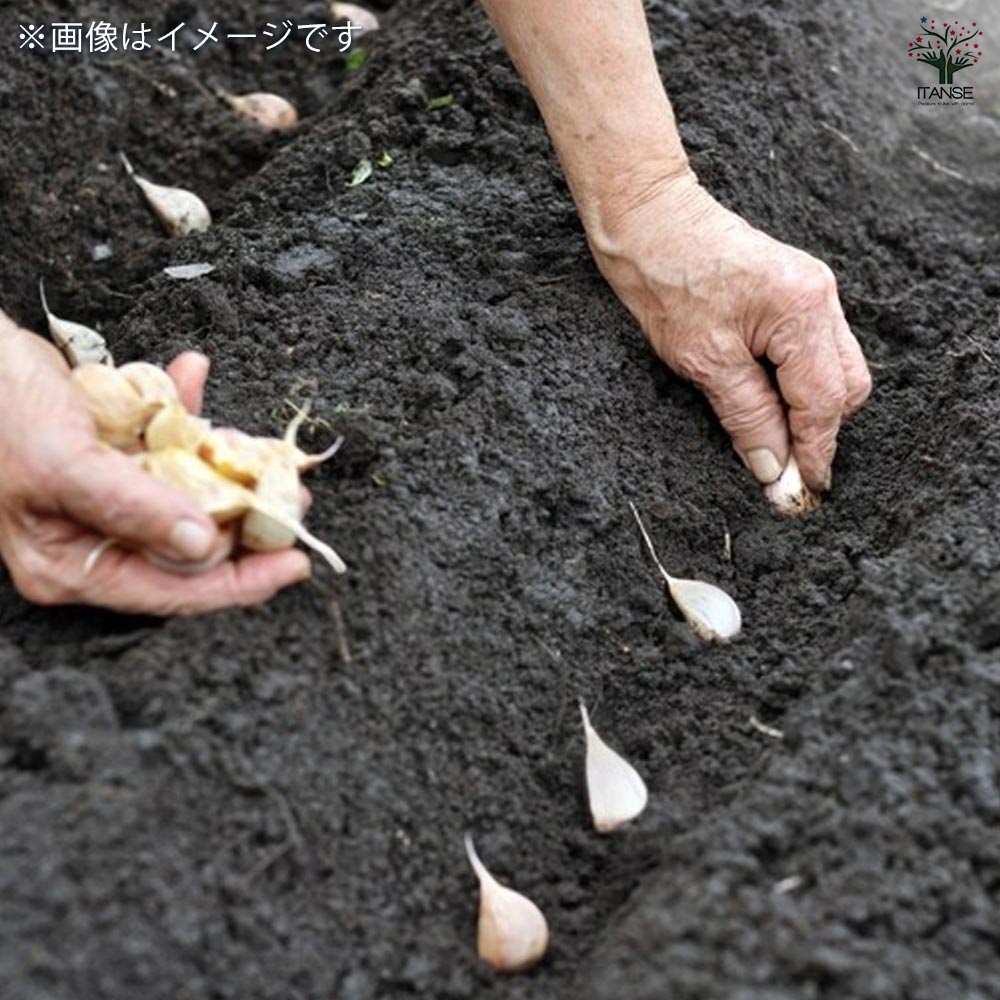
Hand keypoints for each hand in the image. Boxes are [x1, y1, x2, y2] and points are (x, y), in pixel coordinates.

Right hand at [0, 311, 310, 614]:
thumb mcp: (64, 464)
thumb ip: (133, 507)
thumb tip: (200, 544)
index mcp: (73, 565)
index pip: (172, 592)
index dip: (241, 582)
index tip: (295, 564)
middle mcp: (95, 541)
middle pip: (191, 550)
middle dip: (247, 523)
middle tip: (293, 499)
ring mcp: (110, 501)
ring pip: (191, 499)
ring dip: (229, 469)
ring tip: (269, 455)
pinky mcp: (118, 460)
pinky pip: (170, 447)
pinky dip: (189, 416)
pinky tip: (192, 376)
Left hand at [588, 169, 871, 491]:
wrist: (647, 220)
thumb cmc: (665, 280)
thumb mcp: (703, 360)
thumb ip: (746, 415)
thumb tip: (773, 467)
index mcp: (802, 310)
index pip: (825, 400)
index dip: (815, 451)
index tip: (804, 491)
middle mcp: (820, 298)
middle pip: (845, 386)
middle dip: (820, 431)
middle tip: (785, 470)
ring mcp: (811, 291)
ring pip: (833, 369)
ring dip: (810, 409)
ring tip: (773, 439)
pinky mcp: (793, 293)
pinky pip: (813, 351)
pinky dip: (797, 383)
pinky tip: (768, 401)